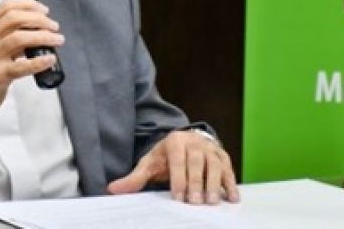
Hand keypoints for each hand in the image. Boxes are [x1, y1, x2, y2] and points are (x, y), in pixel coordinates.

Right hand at [0, 0, 62, 139]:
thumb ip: (4, 36)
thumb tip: (34, 30)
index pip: (6, 7)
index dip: (28, 4)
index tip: (44, 9)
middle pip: (15, 18)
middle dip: (39, 19)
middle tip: (54, 26)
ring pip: (20, 38)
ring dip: (43, 36)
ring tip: (57, 40)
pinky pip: (22, 66)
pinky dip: (39, 61)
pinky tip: (49, 59)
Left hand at [106, 130, 239, 204]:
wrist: (186, 141)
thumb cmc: (166, 156)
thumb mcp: (149, 163)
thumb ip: (134, 178)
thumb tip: (112, 189)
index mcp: (175, 142)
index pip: (178, 160)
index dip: (178, 178)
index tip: (178, 196)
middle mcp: (195, 143)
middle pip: (197, 162)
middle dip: (197, 183)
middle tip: (196, 202)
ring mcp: (211, 148)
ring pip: (215, 165)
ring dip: (215, 184)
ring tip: (212, 202)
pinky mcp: (223, 156)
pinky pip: (228, 169)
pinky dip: (231, 183)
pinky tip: (231, 198)